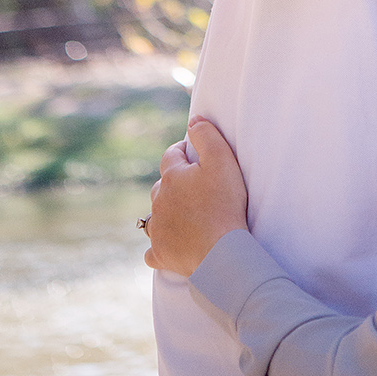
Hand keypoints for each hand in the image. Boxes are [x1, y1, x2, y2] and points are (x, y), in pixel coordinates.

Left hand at [144, 118, 248, 275]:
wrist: (220, 251)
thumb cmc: (224, 204)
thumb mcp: (222, 160)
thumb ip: (207, 135)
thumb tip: (193, 121)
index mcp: (172, 177)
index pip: (171, 155)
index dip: (182, 151)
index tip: (192, 152)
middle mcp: (158, 202)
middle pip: (160, 186)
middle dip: (172, 182)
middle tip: (193, 186)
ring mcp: (158, 230)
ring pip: (154, 216)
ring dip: (163, 213)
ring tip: (179, 214)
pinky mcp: (160, 254)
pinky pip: (152, 250)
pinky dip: (158, 246)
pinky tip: (166, 246)